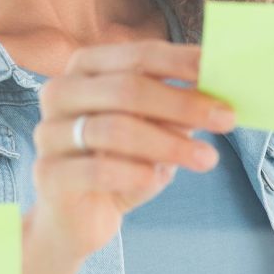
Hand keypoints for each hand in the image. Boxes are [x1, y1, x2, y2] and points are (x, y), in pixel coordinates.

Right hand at [29, 39, 234, 260]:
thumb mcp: (153, 130)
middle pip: (127, 88)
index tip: (219, 72)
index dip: (180, 62)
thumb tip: (220, 94)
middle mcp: (61, 91)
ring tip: (207, 158)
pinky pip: (97, 169)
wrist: (77, 218)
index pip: (138, 55)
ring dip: (169, 144)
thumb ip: (177, 108)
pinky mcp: (47, 174)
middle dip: (182, 103)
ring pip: (115, 129)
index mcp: (86, 67)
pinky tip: (159, 178)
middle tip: (226, 119)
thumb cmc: (119, 163)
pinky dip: (134, 172)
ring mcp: (49, 132)